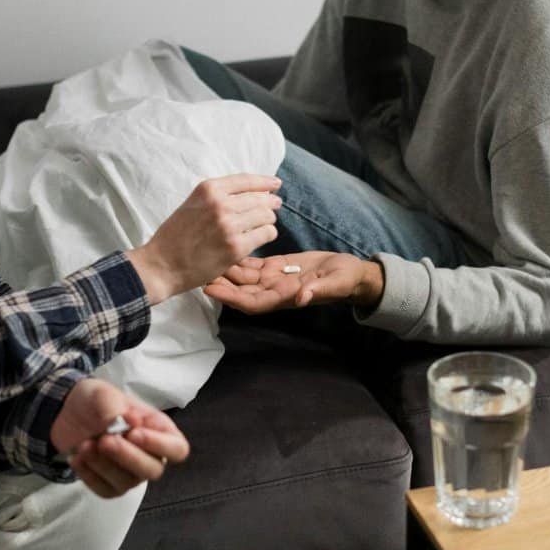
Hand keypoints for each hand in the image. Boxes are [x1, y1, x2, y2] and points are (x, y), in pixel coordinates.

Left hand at [50, 378, 189, 497]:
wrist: (67, 413)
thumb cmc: (96, 401)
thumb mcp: (103, 393)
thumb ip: (115, 405)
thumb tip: (129, 421)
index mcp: (159, 429)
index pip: (177, 448)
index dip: (159, 445)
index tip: (133, 433)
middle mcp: (151, 455)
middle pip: (154, 470)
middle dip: (128, 457)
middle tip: (105, 440)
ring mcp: (131, 473)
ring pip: (128, 483)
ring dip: (104, 464)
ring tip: (85, 445)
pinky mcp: (110, 485)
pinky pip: (106, 490)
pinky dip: (90, 476)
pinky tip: (78, 458)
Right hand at [126, 174, 281, 304]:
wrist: (162, 265)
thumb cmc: (175, 237)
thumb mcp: (192, 204)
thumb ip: (216, 197)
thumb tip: (250, 193)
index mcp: (208, 190)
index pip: (246, 180)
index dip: (264, 182)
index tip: (275, 184)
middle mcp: (219, 204)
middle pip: (259, 198)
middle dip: (270, 203)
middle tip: (275, 206)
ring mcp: (229, 226)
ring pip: (266, 216)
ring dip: (268, 220)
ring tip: (265, 225)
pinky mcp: (236, 247)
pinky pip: (266, 234)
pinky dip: (267, 235)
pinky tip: (262, 237)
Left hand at [204, 251, 384, 314]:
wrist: (351, 273)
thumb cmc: (345, 280)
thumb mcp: (334, 284)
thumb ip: (317, 290)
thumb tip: (301, 299)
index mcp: (285, 298)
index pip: (251, 303)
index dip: (230, 298)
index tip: (210, 288)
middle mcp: (274, 291)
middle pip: (240, 290)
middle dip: (220, 283)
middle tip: (197, 270)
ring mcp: (274, 279)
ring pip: (243, 277)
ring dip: (225, 269)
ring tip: (205, 256)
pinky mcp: (276, 266)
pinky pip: (252, 264)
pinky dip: (238, 257)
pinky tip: (224, 246)